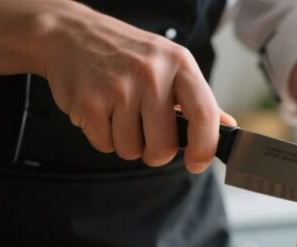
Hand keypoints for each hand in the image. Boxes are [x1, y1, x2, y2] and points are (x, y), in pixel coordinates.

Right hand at [39, 2, 222, 172]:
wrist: (68, 33)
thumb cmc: (126, 54)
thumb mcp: (170, 64)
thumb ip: (199, 100)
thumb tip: (228, 126)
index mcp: (179, 64)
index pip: (204, 115)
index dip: (204, 148)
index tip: (196, 163)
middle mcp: (151, 74)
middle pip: (163, 147)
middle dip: (155, 153)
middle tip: (147, 135)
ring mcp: (118, 88)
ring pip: (131, 150)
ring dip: (126, 142)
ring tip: (119, 113)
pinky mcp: (88, 102)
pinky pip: (105, 145)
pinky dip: (103, 137)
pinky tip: (101, 111)